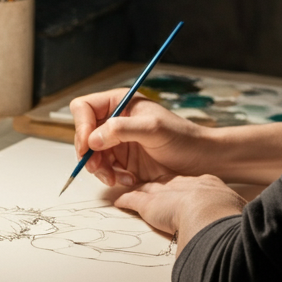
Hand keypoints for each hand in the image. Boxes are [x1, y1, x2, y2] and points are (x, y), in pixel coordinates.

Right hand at [70, 89, 214, 187]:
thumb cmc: (182, 138)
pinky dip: (111, 176)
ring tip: (117, 178)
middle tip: (98, 167)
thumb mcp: (153, 129)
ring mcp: (118, 141)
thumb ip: (121, 130)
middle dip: (88, 153)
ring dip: (100, 169)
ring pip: (91, 155)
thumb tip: (92, 139)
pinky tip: (129, 179)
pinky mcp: (123, 161)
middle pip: (83, 134)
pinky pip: (104, 169)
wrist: (201, 161)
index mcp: (120, 103)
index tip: (89, 145)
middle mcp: (115, 120)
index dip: (81, 126)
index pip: (84, 108)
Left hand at [114, 173, 245, 253]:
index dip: (190, 190)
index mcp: (211, 187)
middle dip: (165, 186)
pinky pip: (132, 200)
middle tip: (159, 190)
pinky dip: (125, 201)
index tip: (187, 193)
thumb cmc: (228, 220)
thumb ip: (235, 223)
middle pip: (171, 183)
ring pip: (151, 189)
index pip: (196, 186)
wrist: (211, 214)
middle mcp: (187, 185)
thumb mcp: (238, 216)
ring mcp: (167, 193)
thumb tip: (242, 239)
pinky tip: (119, 202)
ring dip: (144, 192)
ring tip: (138, 193)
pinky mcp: (149, 205)